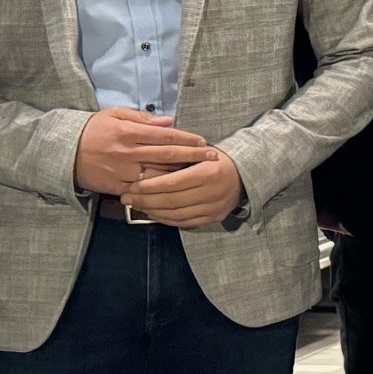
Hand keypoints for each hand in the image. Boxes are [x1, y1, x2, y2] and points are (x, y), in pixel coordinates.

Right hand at [72, 106, 206, 195]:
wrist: (63, 152)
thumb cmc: (92, 130)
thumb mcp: (114, 115)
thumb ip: (142, 119)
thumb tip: (168, 122)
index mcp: (128, 132)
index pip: (165, 136)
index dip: (187, 139)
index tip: (204, 142)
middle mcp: (127, 152)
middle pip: (167, 155)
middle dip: (193, 156)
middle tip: (213, 157)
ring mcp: (122, 171)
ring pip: (158, 175)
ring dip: (181, 174)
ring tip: (201, 173)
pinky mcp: (116, 186)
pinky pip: (143, 189)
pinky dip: (160, 190)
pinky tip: (177, 189)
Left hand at [122, 144, 243, 227]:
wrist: (245, 174)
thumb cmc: (216, 159)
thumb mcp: (200, 151)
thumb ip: (177, 156)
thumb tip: (145, 164)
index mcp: (209, 172)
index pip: (174, 182)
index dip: (150, 186)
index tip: (132, 186)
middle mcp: (212, 191)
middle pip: (172, 200)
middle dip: (146, 200)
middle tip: (127, 198)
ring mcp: (214, 207)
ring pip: (177, 214)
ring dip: (153, 211)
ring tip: (136, 206)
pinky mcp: (213, 217)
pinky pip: (185, 222)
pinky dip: (167, 219)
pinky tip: (154, 214)